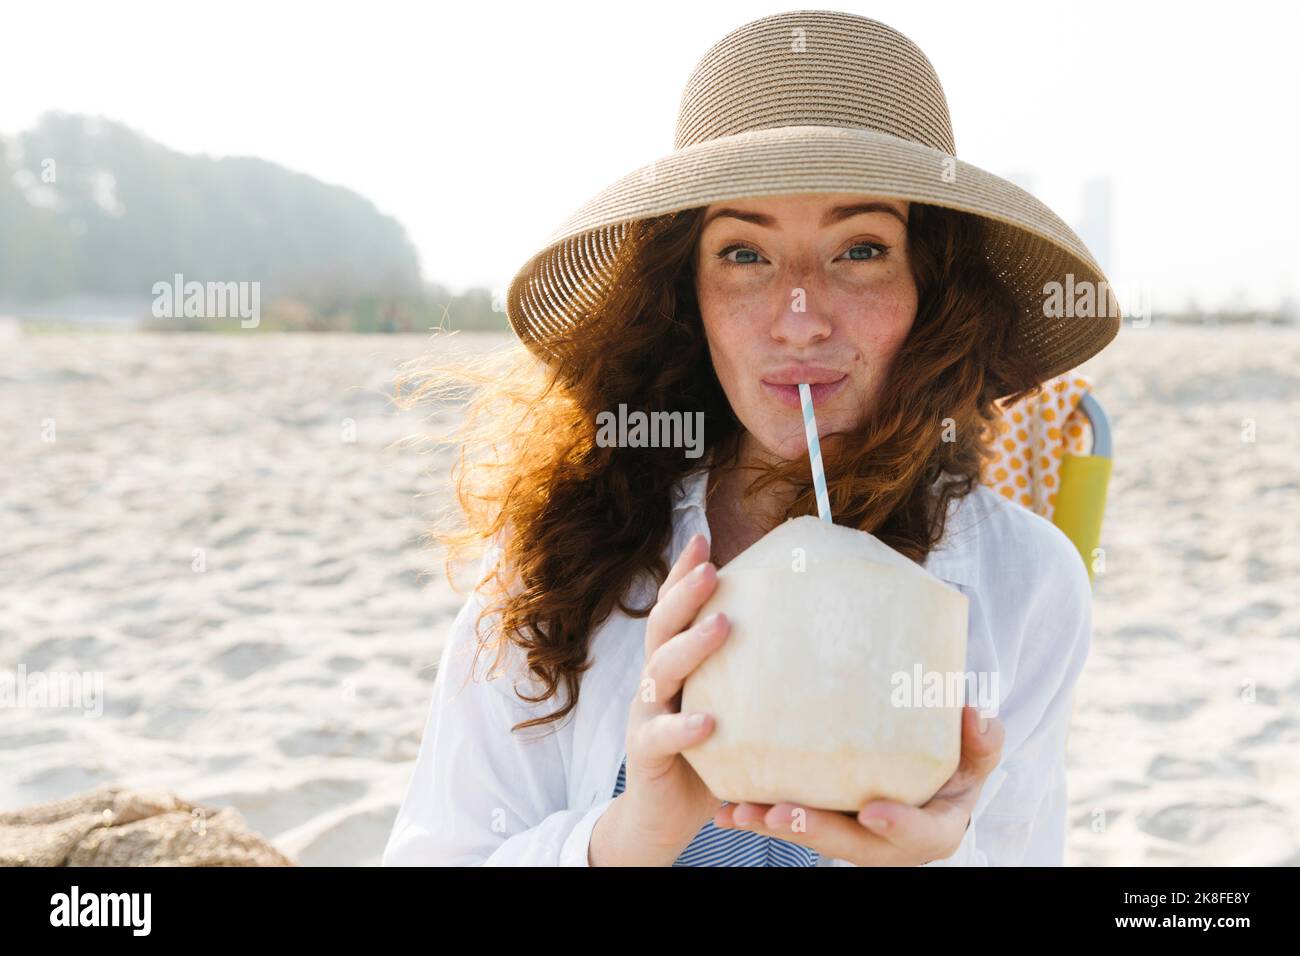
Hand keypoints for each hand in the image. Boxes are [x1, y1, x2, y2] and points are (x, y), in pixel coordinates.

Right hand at [590, 532, 730, 863]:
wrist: (661, 818)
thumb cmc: (708, 760)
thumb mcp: (734, 712)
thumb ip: (756, 682)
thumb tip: (819, 648)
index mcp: (674, 667)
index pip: (674, 611)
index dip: (682, 573)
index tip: (702, 538)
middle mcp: (654, 683)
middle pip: (661, 627)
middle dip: (683, 593)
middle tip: (712, 569)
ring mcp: (645, 715)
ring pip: (658, 671)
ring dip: (689, 646)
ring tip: (722, 626)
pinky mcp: (644, 755)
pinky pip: (660, 736)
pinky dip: (682, 727)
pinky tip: (708, 722)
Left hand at [712, 705, 1004, 865]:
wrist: (929, 776)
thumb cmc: (954, 760)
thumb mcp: (976, 754)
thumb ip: (981, 741)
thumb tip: (977, 716)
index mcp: (933, 828)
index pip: (919, 835)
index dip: (897, 826)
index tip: (872, 810)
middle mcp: (888, 842)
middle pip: (851, 845)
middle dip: (813, 830)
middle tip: (779, 812)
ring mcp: (852, 836)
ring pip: (812, 837)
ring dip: (773, 827)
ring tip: (741, 811)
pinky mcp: (822, 823)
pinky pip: (787, 824)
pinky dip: (756, 818)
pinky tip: (725, 809)